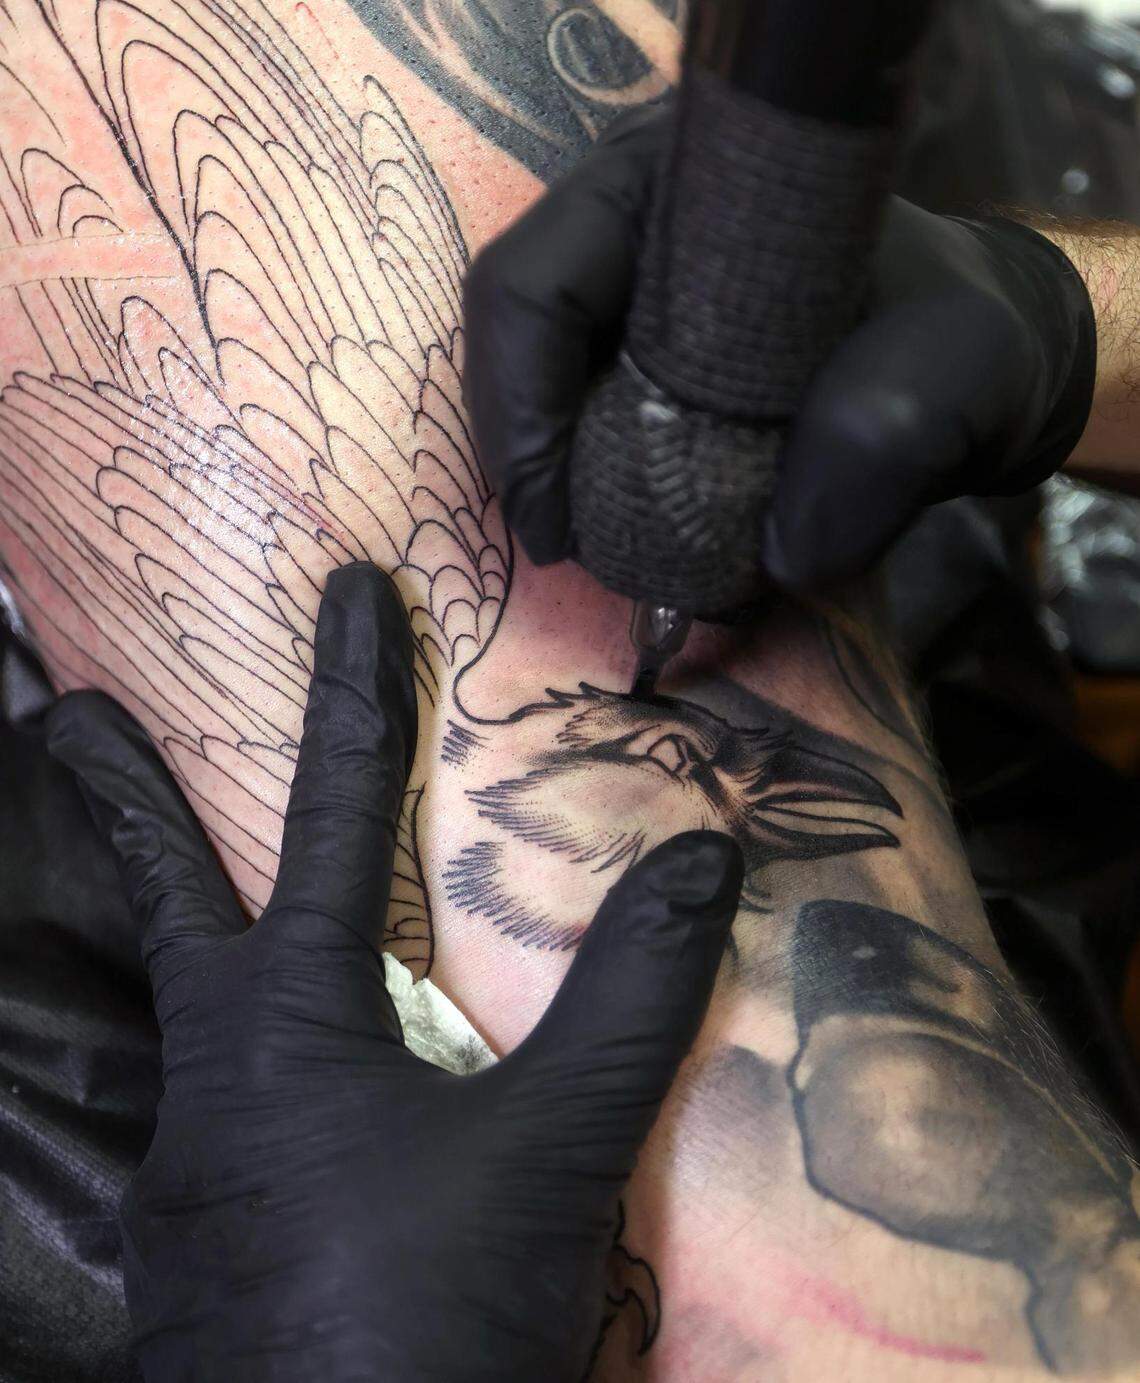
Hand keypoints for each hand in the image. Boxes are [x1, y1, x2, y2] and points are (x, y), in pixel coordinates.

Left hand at [46, 561, 743, 1382]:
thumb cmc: (418, 1314)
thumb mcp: (549, 1153)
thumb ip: (626, 1005)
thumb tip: (705, 860)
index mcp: (284, 1022)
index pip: (340, 812)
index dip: (354, 691)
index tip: (347, 589)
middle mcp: (214, 1080)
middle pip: (170, 902)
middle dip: (125, 802)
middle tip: (68, 717)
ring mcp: (192, 1175)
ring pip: (204, 1032)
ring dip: (211, 967)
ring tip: (243, 952)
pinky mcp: (203, 1256)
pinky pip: (237, 1141)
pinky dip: (271, 1102)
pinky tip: (311, 1139)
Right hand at [463, 115, 1095, 589]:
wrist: (961, 371)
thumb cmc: (955, 341)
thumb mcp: (951, 373)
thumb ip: (881, 440)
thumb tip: (779, 551)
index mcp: (676, 185)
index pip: (536, 281)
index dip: (519, 408)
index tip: (562, 530)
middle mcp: (627, 232)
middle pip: (513, 341)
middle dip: (530, 457)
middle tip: (579, 550)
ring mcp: (621, 300)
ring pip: (531, 393)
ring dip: (557, 484)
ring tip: (609, 552)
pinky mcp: (627, 363)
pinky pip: (567, 430)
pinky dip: (586, 496)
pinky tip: (627, 540)